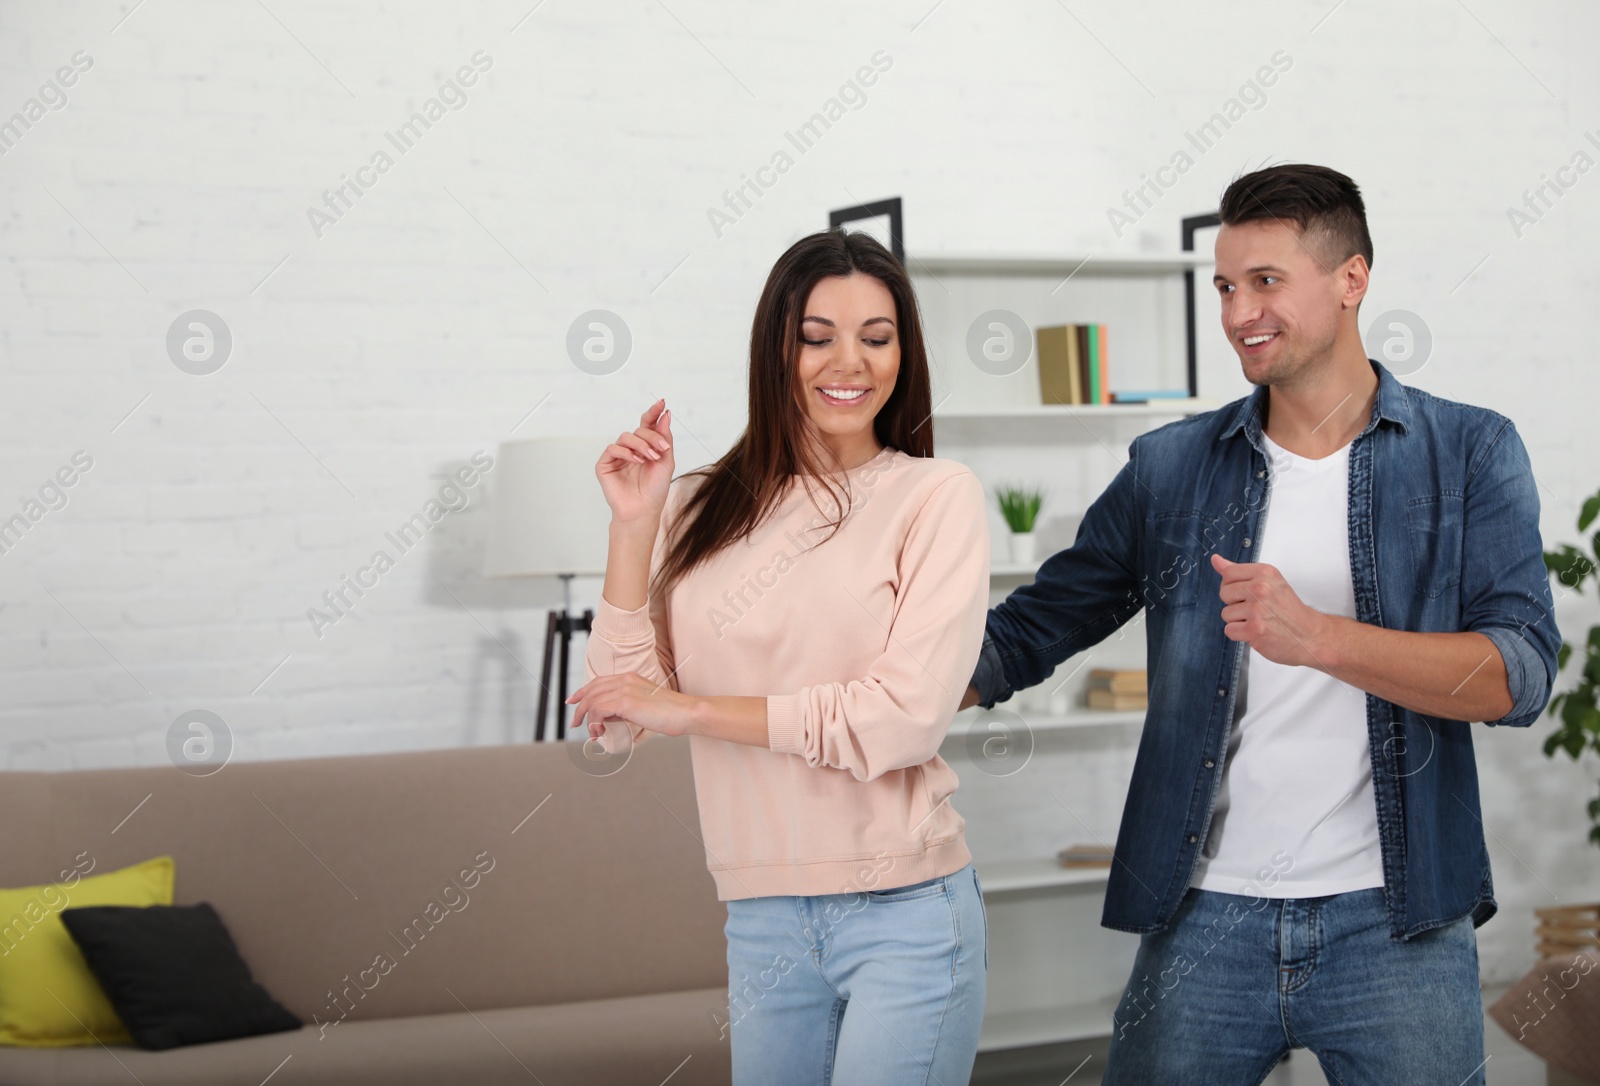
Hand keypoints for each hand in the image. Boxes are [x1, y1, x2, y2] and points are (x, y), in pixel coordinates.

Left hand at [566, 672, 695, 738]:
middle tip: (575, 723)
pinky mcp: (625, 702)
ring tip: (593, 734)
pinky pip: (598, 710)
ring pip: (592, 700)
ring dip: (587, 719)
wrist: (685, 712)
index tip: (572, 701)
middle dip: (579, 707)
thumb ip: (624, 707)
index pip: (598, 681)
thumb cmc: (669, 713)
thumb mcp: (642, 706)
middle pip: (591, 690)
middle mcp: (625, 680)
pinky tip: (600, 732)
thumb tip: (606, 717)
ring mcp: (625, 689)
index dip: (582, 691)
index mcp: (630, 678)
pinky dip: (594, 722)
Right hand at [596, 399, 674, 524]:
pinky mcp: (605, 464)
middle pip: (639, 430)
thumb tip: (665, 414)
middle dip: (652, 437)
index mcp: (645, 447)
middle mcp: (631, 449)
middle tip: (662, 449)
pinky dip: (626, 452)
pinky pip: (613, 448)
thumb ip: (665, 438)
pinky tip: (636, 460)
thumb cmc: (655, 489)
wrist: (643, 510)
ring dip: (641, 445)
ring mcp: (617, 456)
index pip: (648, 424)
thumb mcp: (666, 461)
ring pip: (626, 437)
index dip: (653, 412)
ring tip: (650, 458)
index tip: (662, 403)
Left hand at [1211, 553, 1331, 668]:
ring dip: (1238, 621)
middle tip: (1257, 609)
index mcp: (1265, 572)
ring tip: (1259, 621)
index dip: (1233, 586)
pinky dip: (1240, 635)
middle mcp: (1261, 588)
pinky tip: (1257, 632)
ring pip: (1226, 614)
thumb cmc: (1289, 610)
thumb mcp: (1269, 582)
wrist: (1310, 635)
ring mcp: (1257, 610)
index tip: (1248, 593)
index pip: (1228, 573)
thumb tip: (1216, 560)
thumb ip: (1240, 572)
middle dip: (1235, 604)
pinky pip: (1229, 630)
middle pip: (1224, 593)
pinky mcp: (1254, 630)